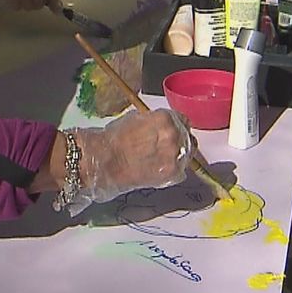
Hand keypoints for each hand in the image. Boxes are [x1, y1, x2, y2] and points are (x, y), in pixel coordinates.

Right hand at [63, 109, 192, 213]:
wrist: (104, 161)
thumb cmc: (114, 139)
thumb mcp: (136, 118)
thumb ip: (155, 121)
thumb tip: (162, 125)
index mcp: (165, 119)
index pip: (182, 120)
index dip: (176, 125)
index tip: (170, 131)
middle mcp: (174, 136)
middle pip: (187, 136)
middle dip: (178, 140)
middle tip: (165, 146)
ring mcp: (175, 156)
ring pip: (187, 154)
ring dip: (177, 155)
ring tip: (160, 158)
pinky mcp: (173, 174)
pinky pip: (181, 170)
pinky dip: (173, 169)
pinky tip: (159, 168)